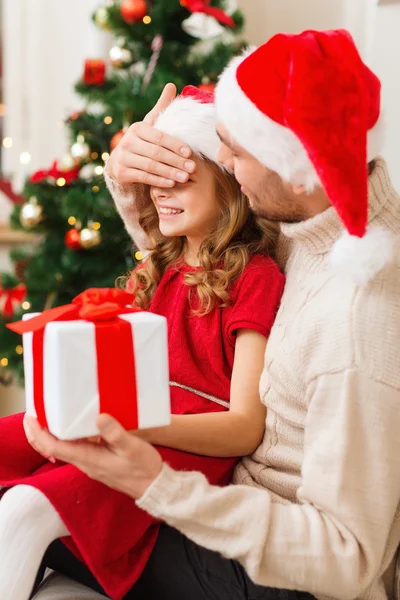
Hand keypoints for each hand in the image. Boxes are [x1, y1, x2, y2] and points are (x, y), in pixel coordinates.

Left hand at [23, 414, 162, 498]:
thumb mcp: (132, 448)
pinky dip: (69, 435)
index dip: (39, 433)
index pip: (54, 447)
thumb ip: (115, 433)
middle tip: (33, 413)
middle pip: (53, 448)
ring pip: (63, 448)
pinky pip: (76, 447)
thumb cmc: (143, 468)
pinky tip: (75, 424)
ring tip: (49, 414)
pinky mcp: (97, 461)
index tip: (31, 418)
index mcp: (88, 458)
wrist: (153, 487)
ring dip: (53, 433)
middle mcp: (85, 462)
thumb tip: (99, 417)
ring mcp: (90, 463)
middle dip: (39, 432)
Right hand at [107, 83, 195, 187]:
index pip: (159, 137)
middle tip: (192, 168)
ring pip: (151, 166)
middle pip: (156, 152)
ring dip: (170, 172)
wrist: (120, 162)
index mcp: (137, 128)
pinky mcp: (121, 172)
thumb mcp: (151, 125)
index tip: (190, 152)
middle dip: (176, 161)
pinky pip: (143, 177)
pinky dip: (159, 181)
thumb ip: (162, 108)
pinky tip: (172, 183)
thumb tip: (172, 85)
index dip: (175, 144)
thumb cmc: (143, 142)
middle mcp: (127, 141)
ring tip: (185, 177)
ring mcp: (123, 157)